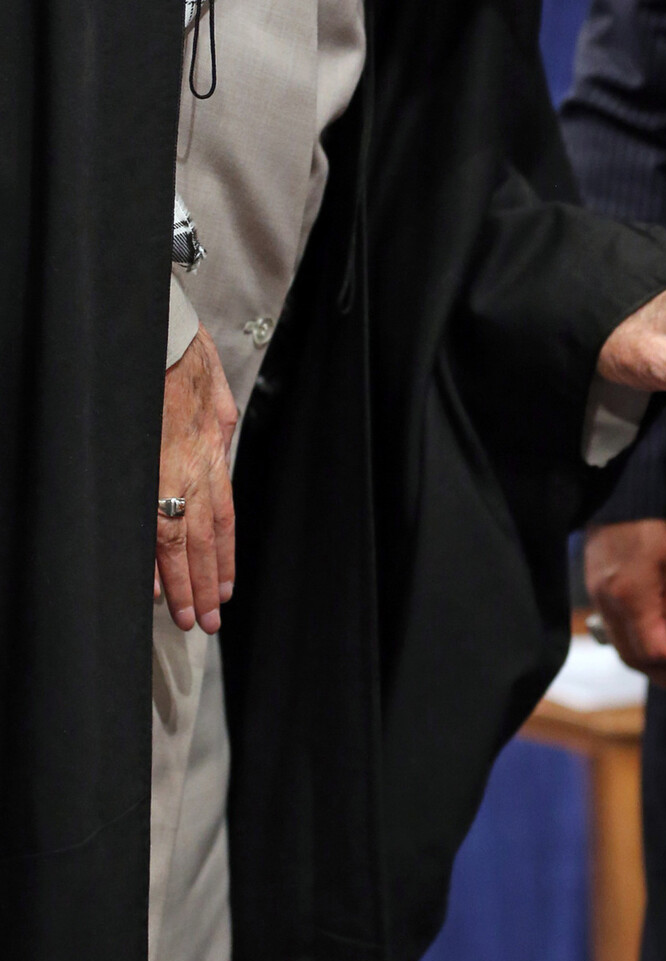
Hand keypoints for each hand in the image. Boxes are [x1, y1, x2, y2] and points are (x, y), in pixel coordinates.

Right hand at [158, 324, 238, 633]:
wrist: (165, 337)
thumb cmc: (187, 358)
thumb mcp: (218, 396)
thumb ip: (217, 431)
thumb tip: (219, 452)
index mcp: (215, 451)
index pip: (224, 518)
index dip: (225, 556)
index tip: (225, 589)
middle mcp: (197, 467)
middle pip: (205, 539)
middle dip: (206, 584)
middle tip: (207, 623)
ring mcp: (170, 470)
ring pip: (180, 539)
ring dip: (183, 581)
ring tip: (184, 616)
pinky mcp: (145, 466)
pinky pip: (150, 521)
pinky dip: (152, 556)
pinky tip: (151, 585)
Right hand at [583, 519, 665, 690]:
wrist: (621, 487)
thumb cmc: (657, 517)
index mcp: (631, 597)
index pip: (655, 649)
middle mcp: (609, 604)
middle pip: (635, 658)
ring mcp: (598, 597)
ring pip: (623, 648)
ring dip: (652, 664)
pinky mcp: (596, 588)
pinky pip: (615, 631)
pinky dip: (637, 645)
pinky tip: (657, 642)